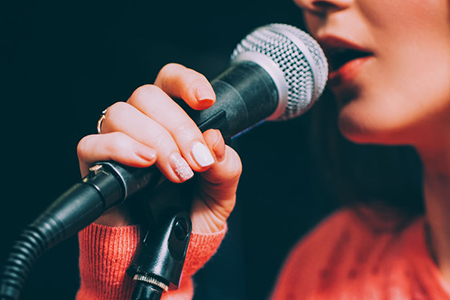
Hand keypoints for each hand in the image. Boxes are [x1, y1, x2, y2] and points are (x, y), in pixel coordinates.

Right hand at [77, 63, 241, 232]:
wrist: (174, 247)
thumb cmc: (193, 213)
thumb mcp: (222, 191)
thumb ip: (225, 167)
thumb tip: (214, 141)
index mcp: (173, 120)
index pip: (171, 81)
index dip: (186, 82)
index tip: (205, 100)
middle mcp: (143, 125)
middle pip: (147, 95)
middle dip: (178, 128)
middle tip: (196, 161)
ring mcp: (117, 142)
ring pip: (121, 113)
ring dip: (154, 140)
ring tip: (175, 172)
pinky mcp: (95, 165)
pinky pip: (92, 143)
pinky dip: (119, 149)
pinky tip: (143, 163)